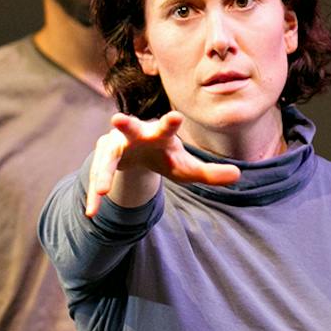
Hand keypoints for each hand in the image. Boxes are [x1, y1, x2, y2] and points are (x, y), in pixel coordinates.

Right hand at [82, 112, 240, 216]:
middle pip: (129, 128)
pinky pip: (96, 177)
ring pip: (107, 157)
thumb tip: (238, 175)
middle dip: (125, 124)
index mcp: (159, 134)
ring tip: (101, 191)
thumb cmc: (165, 157)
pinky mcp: (101, 158)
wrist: (138, 154)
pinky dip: (94, 195)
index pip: (166, 127)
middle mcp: (135, 134)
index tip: (176, 117)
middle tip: (117, 120)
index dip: (170, 122)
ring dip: (103, 173)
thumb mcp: (186, 168)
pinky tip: (91, 213)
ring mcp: (115, 144)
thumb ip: (210, 173)